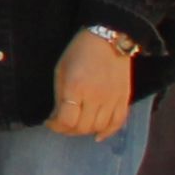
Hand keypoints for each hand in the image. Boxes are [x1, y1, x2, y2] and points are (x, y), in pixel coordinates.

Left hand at [51, 24, 141, 138]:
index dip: (55, 126)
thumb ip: (59, 95)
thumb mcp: (61, 70)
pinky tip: (98, 135)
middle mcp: (95, 96)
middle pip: (82, 127)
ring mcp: (112, 99)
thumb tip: (57, 116)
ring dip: (85, 131)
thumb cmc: (79, 52)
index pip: (66, 120)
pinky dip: (108, 132)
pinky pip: (118, 122)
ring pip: (99, 127)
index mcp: (76, 87)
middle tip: (62, 125)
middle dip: (68, 130)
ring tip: (77, 126)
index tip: (50, 122)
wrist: (109, 39)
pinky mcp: (124, 98)